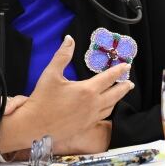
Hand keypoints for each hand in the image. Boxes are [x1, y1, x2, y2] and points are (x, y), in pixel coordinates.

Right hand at [11, 35, 133, 148]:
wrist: (34, 126)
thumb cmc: (42, 99)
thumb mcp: (51, 74)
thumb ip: (62, 55)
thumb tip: (69, 39)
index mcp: (87, 90)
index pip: (109, 78)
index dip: (119, 71)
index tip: (126, 66)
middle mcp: (93, 104)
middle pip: (115, 94)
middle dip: (124, 87)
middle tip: (130, 82)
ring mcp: (91, 117)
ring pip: (110, 107)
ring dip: (117, 99)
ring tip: (120, 93)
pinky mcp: (86, 127)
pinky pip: (102, 117)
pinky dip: (108, 110)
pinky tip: (106, 108)